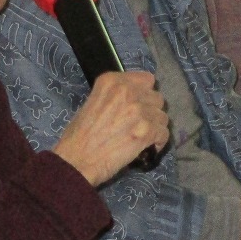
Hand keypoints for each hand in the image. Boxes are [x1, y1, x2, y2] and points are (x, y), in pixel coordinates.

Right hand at [53, 71, 170, 185]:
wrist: (76, 160)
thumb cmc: (78, 136)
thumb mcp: (91, 103)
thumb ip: (114, 97)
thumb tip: (133, 101)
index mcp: (111, 81)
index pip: (146, 79)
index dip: (144, 94)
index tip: (138, 104)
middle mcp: (128, 91)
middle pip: (157, 98)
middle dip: (150, 111)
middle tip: (139, 124)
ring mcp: (139, 110)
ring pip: (162, 116)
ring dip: (155, 127)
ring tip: (142, 137)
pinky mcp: (147, 131)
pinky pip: (164, 133)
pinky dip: (157, 142)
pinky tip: (146, 148)